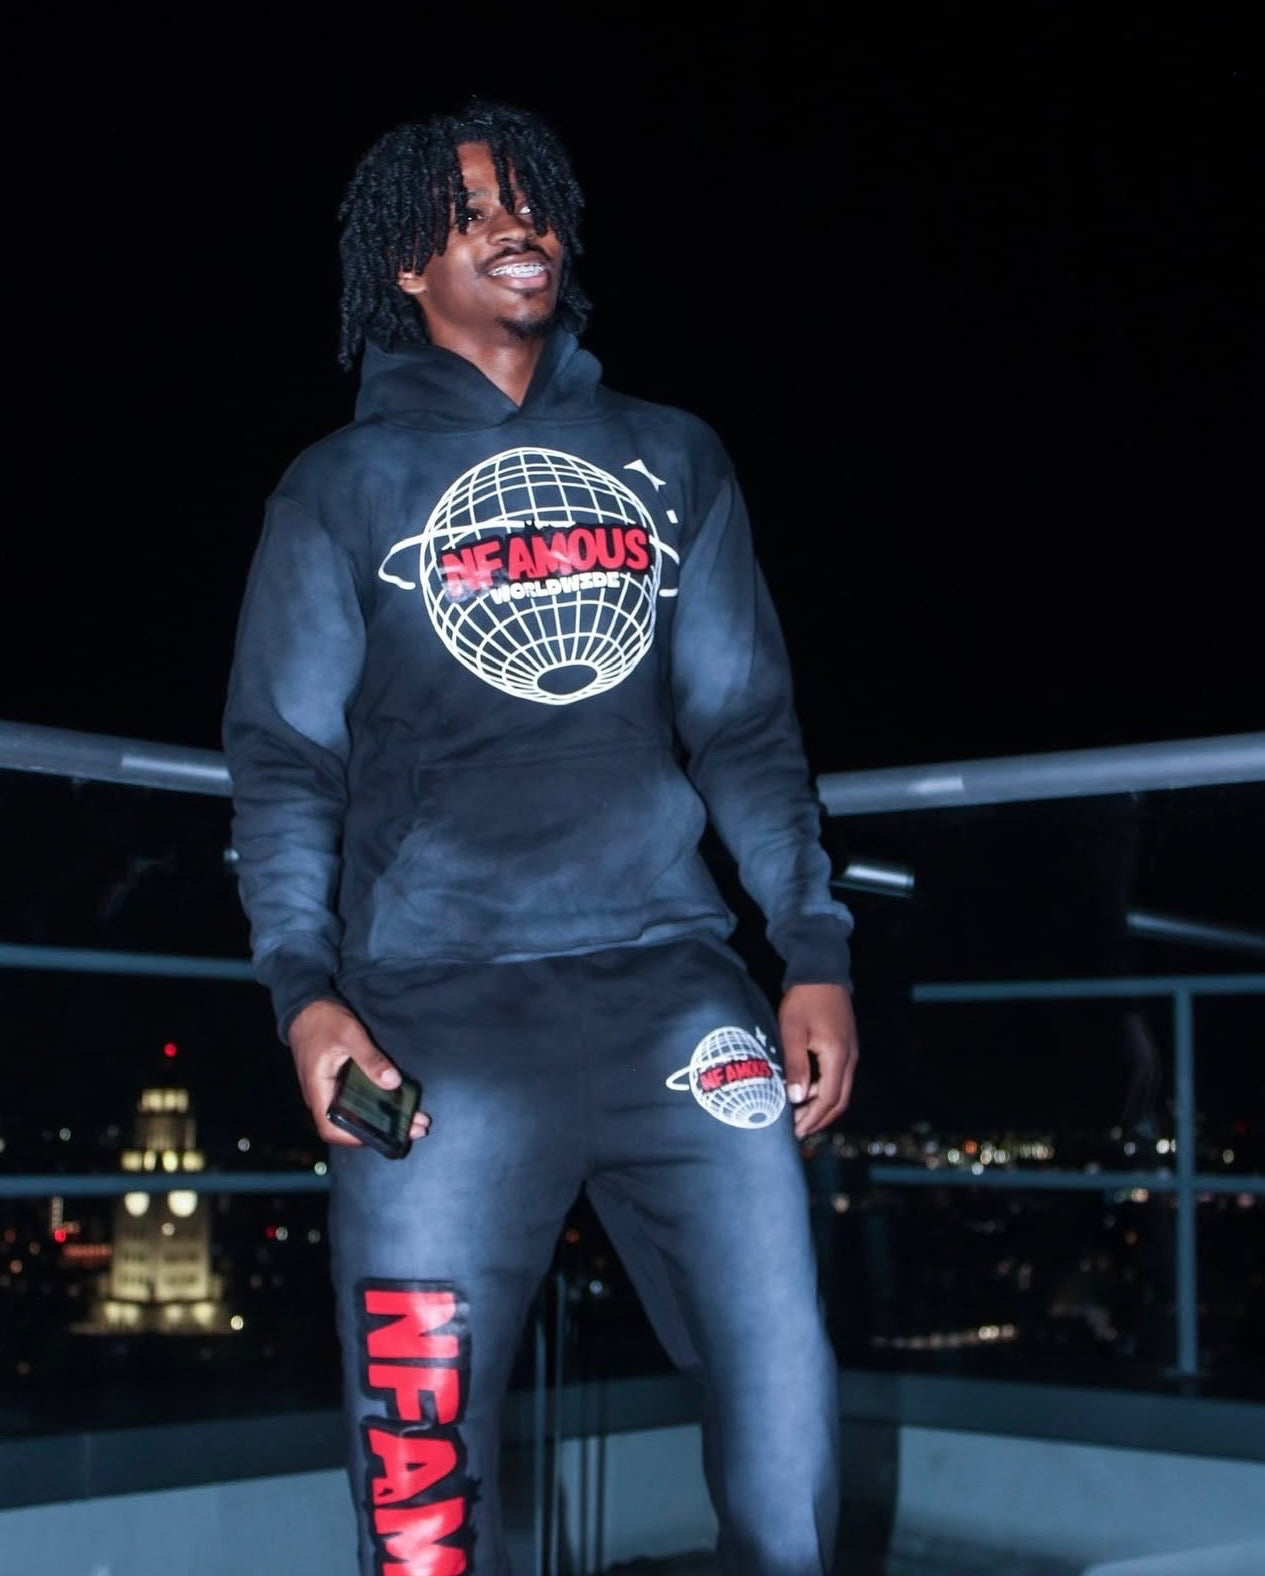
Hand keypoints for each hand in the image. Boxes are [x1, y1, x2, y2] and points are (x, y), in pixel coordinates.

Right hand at [287, 999, 430, 1148]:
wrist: (306, 1006)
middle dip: (381, 1130)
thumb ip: (370, 1059)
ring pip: (354, 1113)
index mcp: (318, 1090)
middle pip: (349, 1125)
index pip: (332, 1128)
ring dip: (381, 1118)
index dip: (356, 1138)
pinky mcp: (336, 1081)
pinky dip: (374, 1104)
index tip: (386, 1136)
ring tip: (413, 1118)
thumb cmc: (322, 1021)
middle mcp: (321, 1096)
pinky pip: (354, 1100)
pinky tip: (395, 1102)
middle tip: (414, 1127)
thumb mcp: (349, 1035)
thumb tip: (393, 1082)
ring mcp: (328, 1090)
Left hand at [779, 982, 858, 1140]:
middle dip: (819, 1119)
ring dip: (821, 1106)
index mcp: (838, 1057)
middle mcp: (849, 1059)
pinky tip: (806, 1091)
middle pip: (839, 1101)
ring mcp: (850, 1053)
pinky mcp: (845, 1046)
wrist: (822, 971)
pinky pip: (838, 1078)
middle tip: (798, 1131)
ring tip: (799, 1116)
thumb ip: (795, 1064)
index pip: (828, 1099)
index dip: (812, 1119)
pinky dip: (824, 1091)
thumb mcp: (793, 1031)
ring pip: (840, 1090)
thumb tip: (797, 1097)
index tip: (795, 1131)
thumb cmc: (804, 1000)